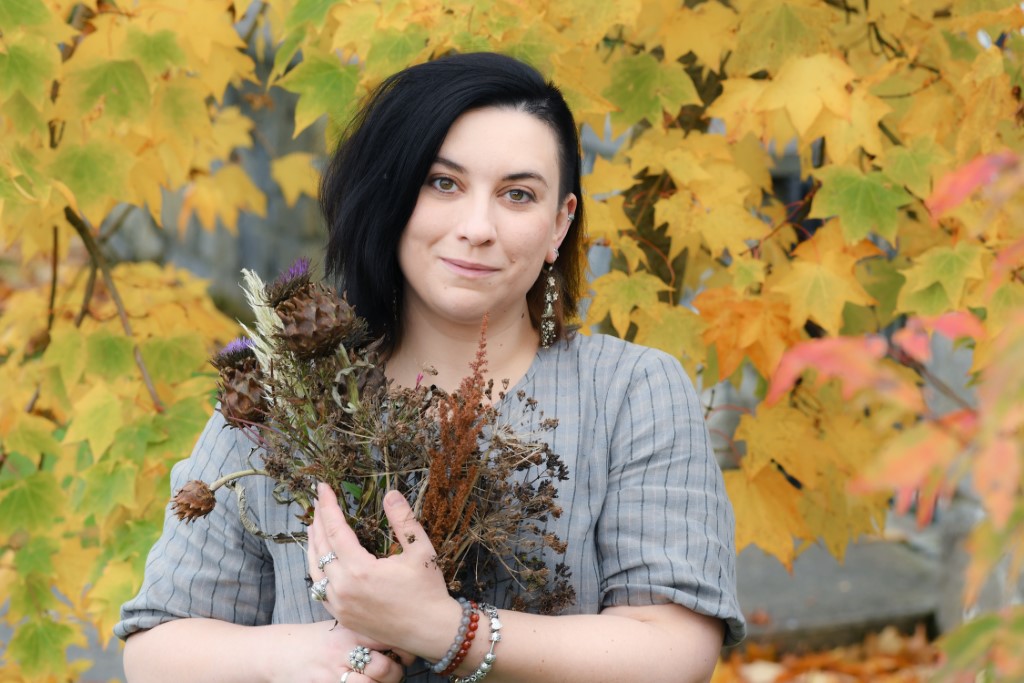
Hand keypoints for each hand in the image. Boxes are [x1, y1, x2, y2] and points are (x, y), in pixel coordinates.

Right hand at [260, 620, 406, 682]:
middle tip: (395, 672)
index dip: (404, 649)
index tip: (406, 654)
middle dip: (395, 673)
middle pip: (384, 667)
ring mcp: (333, 673)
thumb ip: (365, 632)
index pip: (388, 638)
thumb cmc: (315, 641)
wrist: (279, 653)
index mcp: (350, 631)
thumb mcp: (339, 627)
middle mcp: (343, 651)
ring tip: (379, 681)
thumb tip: (400, 640)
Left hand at [307, 483, 460, 658]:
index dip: (328, 507)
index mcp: (360, 569)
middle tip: (318, 502)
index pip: (336, 530)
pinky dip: (318, 570)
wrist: (431, 632)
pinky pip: (321, 590)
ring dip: (313, 545)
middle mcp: (344, 588)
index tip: (322, 488)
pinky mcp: (342, 617)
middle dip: (318, 521)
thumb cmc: (428, 590)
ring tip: (314, 527)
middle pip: (321, 548)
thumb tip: (390, 493)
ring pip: (315, 570)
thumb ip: (403, 520)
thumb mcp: (420, 550)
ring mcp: (340, 605)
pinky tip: (321, 561)